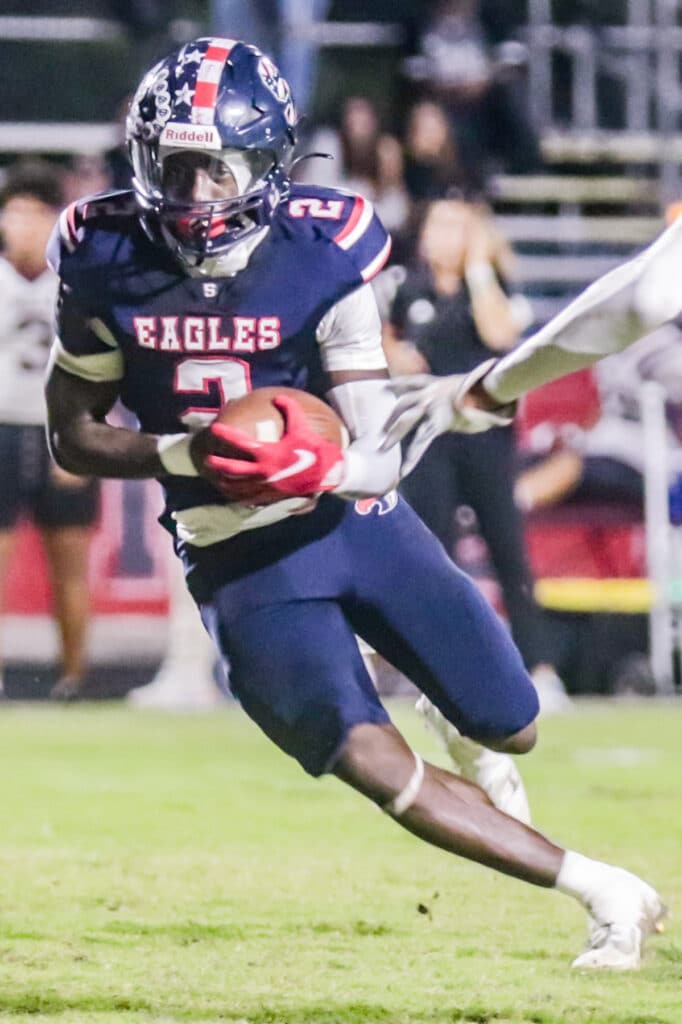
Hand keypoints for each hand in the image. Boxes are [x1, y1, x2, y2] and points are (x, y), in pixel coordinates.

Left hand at [192, 395, 345, 501]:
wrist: (327, 474)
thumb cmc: (314, 450)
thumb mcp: (302, 427)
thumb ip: (290, 409)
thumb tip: (278, 397)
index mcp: (268, 453)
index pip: (240, 443)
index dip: (226, 435)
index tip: (214, 429)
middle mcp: (263, 471)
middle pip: (232, 469)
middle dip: (217, 464)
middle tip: (208, 459)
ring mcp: (266, 485)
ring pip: (238, 486)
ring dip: (225, 481)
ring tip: (217, 478)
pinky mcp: (272, 495)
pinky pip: (250, 498)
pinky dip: (239, 496)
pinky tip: (234, 494)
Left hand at [381, 361, 514, 476]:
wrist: (490, 388)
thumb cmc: (486, 389)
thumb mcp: (467, 388)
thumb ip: (457, 395)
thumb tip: (463, 401)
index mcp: (435, 384)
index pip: (412, 382)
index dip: (397, 384)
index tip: (385, 388)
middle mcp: (429, 393)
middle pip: (403, 403)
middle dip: (389, 417)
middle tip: (376, 430)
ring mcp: (431, 407)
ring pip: (406, 421)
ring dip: (394, 435)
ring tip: (381, 449)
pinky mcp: (438, 422)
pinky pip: (421, 442)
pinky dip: (412, 458)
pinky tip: (403, 471)